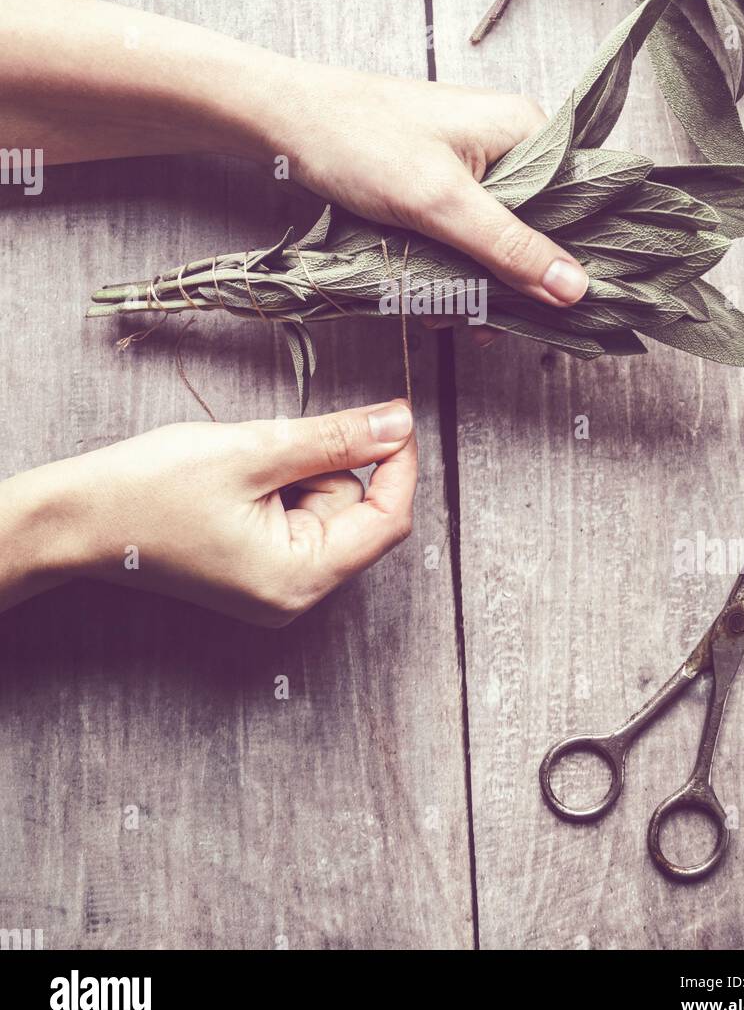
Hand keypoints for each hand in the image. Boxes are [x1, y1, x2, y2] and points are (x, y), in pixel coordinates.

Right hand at [0, 401, 415, 624]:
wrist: (79, 518)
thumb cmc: (152, 490)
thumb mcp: (256, 451)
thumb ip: (336, 438)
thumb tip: (399, 424)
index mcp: (299, 578)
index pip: (387, 521)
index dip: (399, 464)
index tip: (396, 414)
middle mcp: (294, 595)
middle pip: (355, 512)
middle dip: (323, 467)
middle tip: (267, 454)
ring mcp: (274, 585)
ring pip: (325, 507)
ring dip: (296, 473)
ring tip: (240, 473)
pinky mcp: (256, 569)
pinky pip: (296, 516)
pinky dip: (279, 486)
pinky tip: (236, 485)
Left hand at [250, 60, 589, 310]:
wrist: (288, 123)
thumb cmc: (362, 142)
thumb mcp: (440, 203)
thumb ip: (509, 247)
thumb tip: (576, 288)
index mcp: (527, 130)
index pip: (582, 202)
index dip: (573, 258)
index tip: (554, 308)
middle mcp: (511, 144)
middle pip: (541, 229)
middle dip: (510, 282)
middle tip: (479, 323)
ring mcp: (478, 164)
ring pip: (501, 240)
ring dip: (476, 284)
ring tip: (441, 316)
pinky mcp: (445, 182)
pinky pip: (468, 236)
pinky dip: (452, 269)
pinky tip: (429, 300)